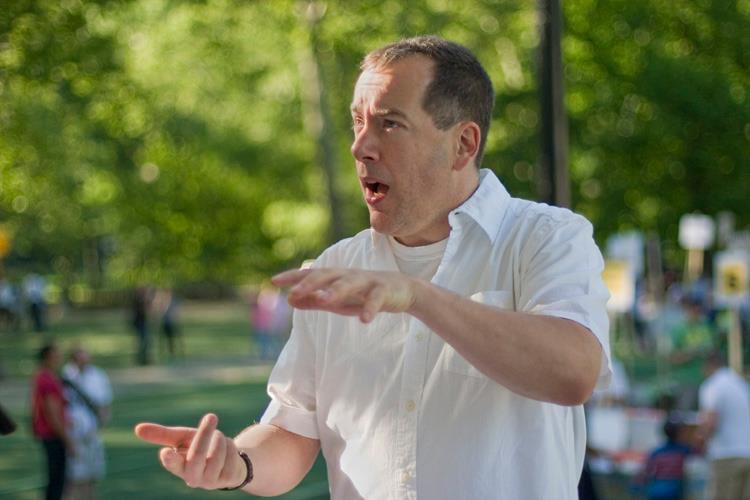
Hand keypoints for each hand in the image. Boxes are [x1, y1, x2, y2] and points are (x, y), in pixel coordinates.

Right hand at [134, 413, 246, 489]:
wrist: (227, 462)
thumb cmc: (200, 448)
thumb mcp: (182, 439)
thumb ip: (163, 435)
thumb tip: (137, 429)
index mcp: (179, 467)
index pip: (172, 465)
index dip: (170, 459)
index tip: (165, 452)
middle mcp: (193, 477)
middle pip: (197, 455)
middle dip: (204, 433)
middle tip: (211, 415)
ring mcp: (211, 481)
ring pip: (218, 452)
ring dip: (220, 438)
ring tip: (218, 439)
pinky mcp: (228, 479)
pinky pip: (232, 454)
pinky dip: (231, 445)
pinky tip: (228, 451)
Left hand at [272, 268, 415, 322]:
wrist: (402, 290)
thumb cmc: (364, 295)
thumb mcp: (338, 300)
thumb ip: (314, 300)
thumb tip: (289, 299)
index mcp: (336, 277)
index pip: (312, 274)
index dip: (294, 276)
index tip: (275, 281)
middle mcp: (349, 275)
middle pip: (328, 276)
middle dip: (310, 283)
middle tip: (294, 292)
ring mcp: (367, 281)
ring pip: (350, 284)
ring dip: (336, 291)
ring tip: (323, 300)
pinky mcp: (384, 291)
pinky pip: (376, 299)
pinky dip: (370, 308)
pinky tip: (364, 320)